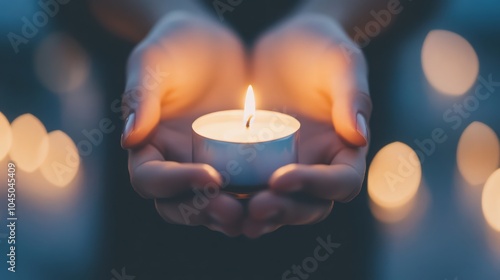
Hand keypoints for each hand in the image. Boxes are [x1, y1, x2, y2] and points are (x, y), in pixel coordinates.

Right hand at [121, 12, 247, 235]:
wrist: (211, 43)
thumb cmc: (175, 48)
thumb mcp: (154, 63)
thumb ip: (141, 96)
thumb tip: (130, 137)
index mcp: (148, 148)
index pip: (150, 179)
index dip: (176, 184)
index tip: (211, 176)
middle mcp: (175, 165)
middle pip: (179, 206)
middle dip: (204, 212)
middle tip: (233, 209)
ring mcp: (206, 168)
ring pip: (212, 208)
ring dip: (233, 217)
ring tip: (259, 212)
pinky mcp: (236, 166)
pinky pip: (243, 193)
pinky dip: (256, 201)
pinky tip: (278, 200)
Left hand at [244, 14, 371, 237]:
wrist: (286, 45)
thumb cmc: (321, 49)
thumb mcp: (340, 63)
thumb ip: (352, 95)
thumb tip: (360, 136)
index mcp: (345, 150)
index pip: (341, 182)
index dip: (315, 187)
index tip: (279, 178)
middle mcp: (317, 168)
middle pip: (308, 207)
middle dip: (283, 211)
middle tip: (254, 206)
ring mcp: (286, 169)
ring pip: (277, 208)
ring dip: (255, 217)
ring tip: (227, 211)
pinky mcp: (257, 166)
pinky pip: (247, 192)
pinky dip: (232, 202)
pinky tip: (209, 200)